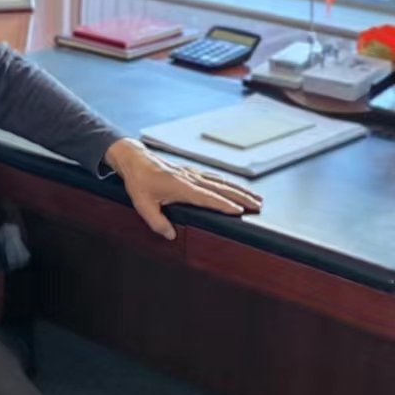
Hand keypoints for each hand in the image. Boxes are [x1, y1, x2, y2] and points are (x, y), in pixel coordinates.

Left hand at [103, 137, 262, 240]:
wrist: (135, 159)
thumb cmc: (139, 181)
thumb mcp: (142, 205)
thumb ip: (157, 222)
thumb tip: (171, 235)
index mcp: (181, 187)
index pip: (208, 198)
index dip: (224, 205)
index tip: (240, 211)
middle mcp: (191, 179)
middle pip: (222, 189)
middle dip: (242, 197)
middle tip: (258, 206)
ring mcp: (193, 174)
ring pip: (222, 182)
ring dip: (240, 190)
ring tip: (256, 198)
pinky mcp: (192, 172)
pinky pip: (215, 178)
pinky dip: (229, 184)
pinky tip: (236, 188)